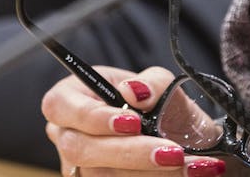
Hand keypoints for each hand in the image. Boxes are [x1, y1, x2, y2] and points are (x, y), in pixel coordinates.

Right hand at [43, 66, 226, 175]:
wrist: (179, 140)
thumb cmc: (159, 105)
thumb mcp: (162, 84)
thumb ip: (151, 83)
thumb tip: (133, 91)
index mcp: (73, 96)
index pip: (60, 105)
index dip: (92, 116)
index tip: (134, 122)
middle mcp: (68, 133)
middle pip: (79, 148)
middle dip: (129, 152)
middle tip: (172, 152)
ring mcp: (78, 167)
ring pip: (99, 176)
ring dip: (149, 173)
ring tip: (189, 165)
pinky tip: (187, 174)